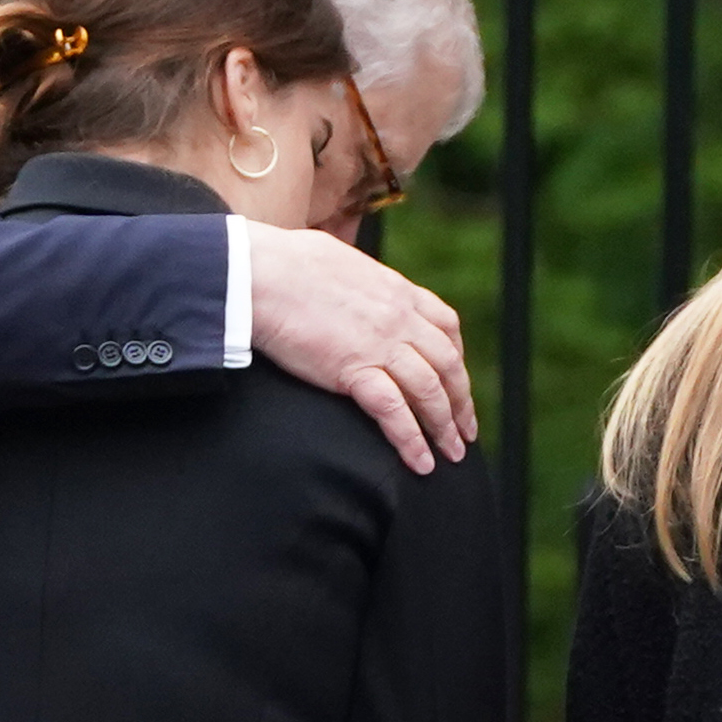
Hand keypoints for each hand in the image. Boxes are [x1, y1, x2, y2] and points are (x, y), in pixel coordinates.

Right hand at [246, 226, 475, 475]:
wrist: (255, 272)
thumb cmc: (283, 262)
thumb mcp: (338, 258)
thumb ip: (358, 281)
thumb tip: (352, 283)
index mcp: (396, 290)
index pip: (445, 325)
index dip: (457, 357)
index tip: (457, 382)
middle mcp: (398, 317)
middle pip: (448, 364)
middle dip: (461, 401)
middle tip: (466, 431)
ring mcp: (380, 343)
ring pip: (430, 391)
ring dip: (444, 427)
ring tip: (451, 455)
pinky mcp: (354, 369)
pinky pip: (395, 411)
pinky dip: (411, 440)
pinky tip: (420, 463)